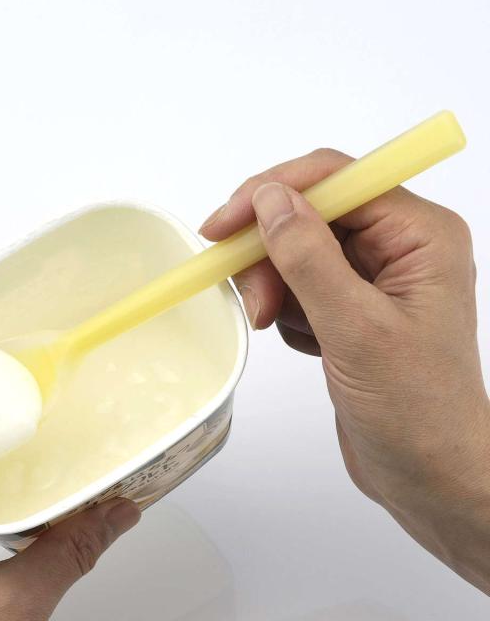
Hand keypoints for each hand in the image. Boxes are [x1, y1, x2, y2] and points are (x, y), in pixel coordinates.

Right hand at [201, 148, 489, 593]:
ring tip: (272, 325)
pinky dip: (287, 308)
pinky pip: (300, 283)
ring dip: (274, 285)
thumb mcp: (357, 330)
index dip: (273, 191)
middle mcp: (398, 245)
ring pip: (298, 249)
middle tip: (251, 299)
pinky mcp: (351, 304)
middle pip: (310, 213)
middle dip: (269, 252)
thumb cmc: (415, 410)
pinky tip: (303, 342)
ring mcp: (374, 275)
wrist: (429, 474)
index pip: (336, 179)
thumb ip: (309, 258)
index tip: (223, 225)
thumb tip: (269, 198)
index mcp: (419, 235)